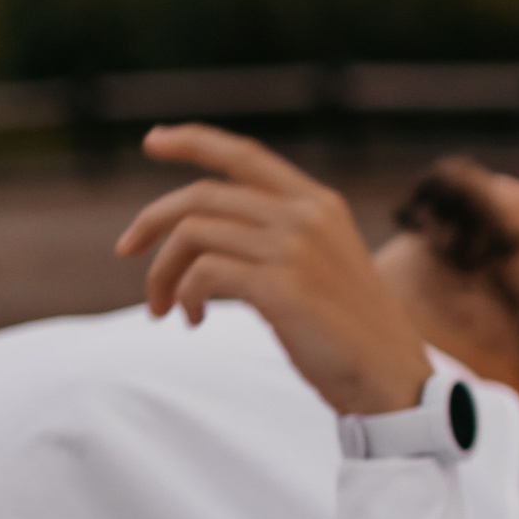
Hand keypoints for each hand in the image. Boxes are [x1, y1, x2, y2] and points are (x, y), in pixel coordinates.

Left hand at [115, 126, 434, 417]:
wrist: (393, 378)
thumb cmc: (351, 332)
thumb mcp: (323, 264)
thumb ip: (279, 237)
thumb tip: (206, 235)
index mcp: (319, 203)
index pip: (244, 155)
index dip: (194, 141)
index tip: (152, 139)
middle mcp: (306, 216)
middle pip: (202, 195)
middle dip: (151, 221)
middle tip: (125, 250)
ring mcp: (295, 250)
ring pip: (193, 234)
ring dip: (162, 272)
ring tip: (164, 307)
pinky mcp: (282, 289)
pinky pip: (204, 274)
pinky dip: (185, 295)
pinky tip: (193, 320)